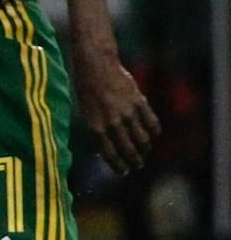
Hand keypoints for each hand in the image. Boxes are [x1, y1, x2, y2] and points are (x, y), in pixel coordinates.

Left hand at [73, 44, 159, 174]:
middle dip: (134, 161)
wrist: (96, 67)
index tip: (124, 172)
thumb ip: (95, 131)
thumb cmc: (86, 91)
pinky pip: (152, 123)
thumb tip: (105, 150)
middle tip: (138, 166)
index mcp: (95, 128)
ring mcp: (127, 113)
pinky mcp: (139, 103)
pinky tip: (153, 136)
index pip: (110, 154)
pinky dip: (154, 132)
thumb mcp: (84, 114)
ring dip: (145, 149)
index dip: (119, 166)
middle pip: (128, 150)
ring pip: (142, 139)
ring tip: (145, 152)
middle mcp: (112, 123)